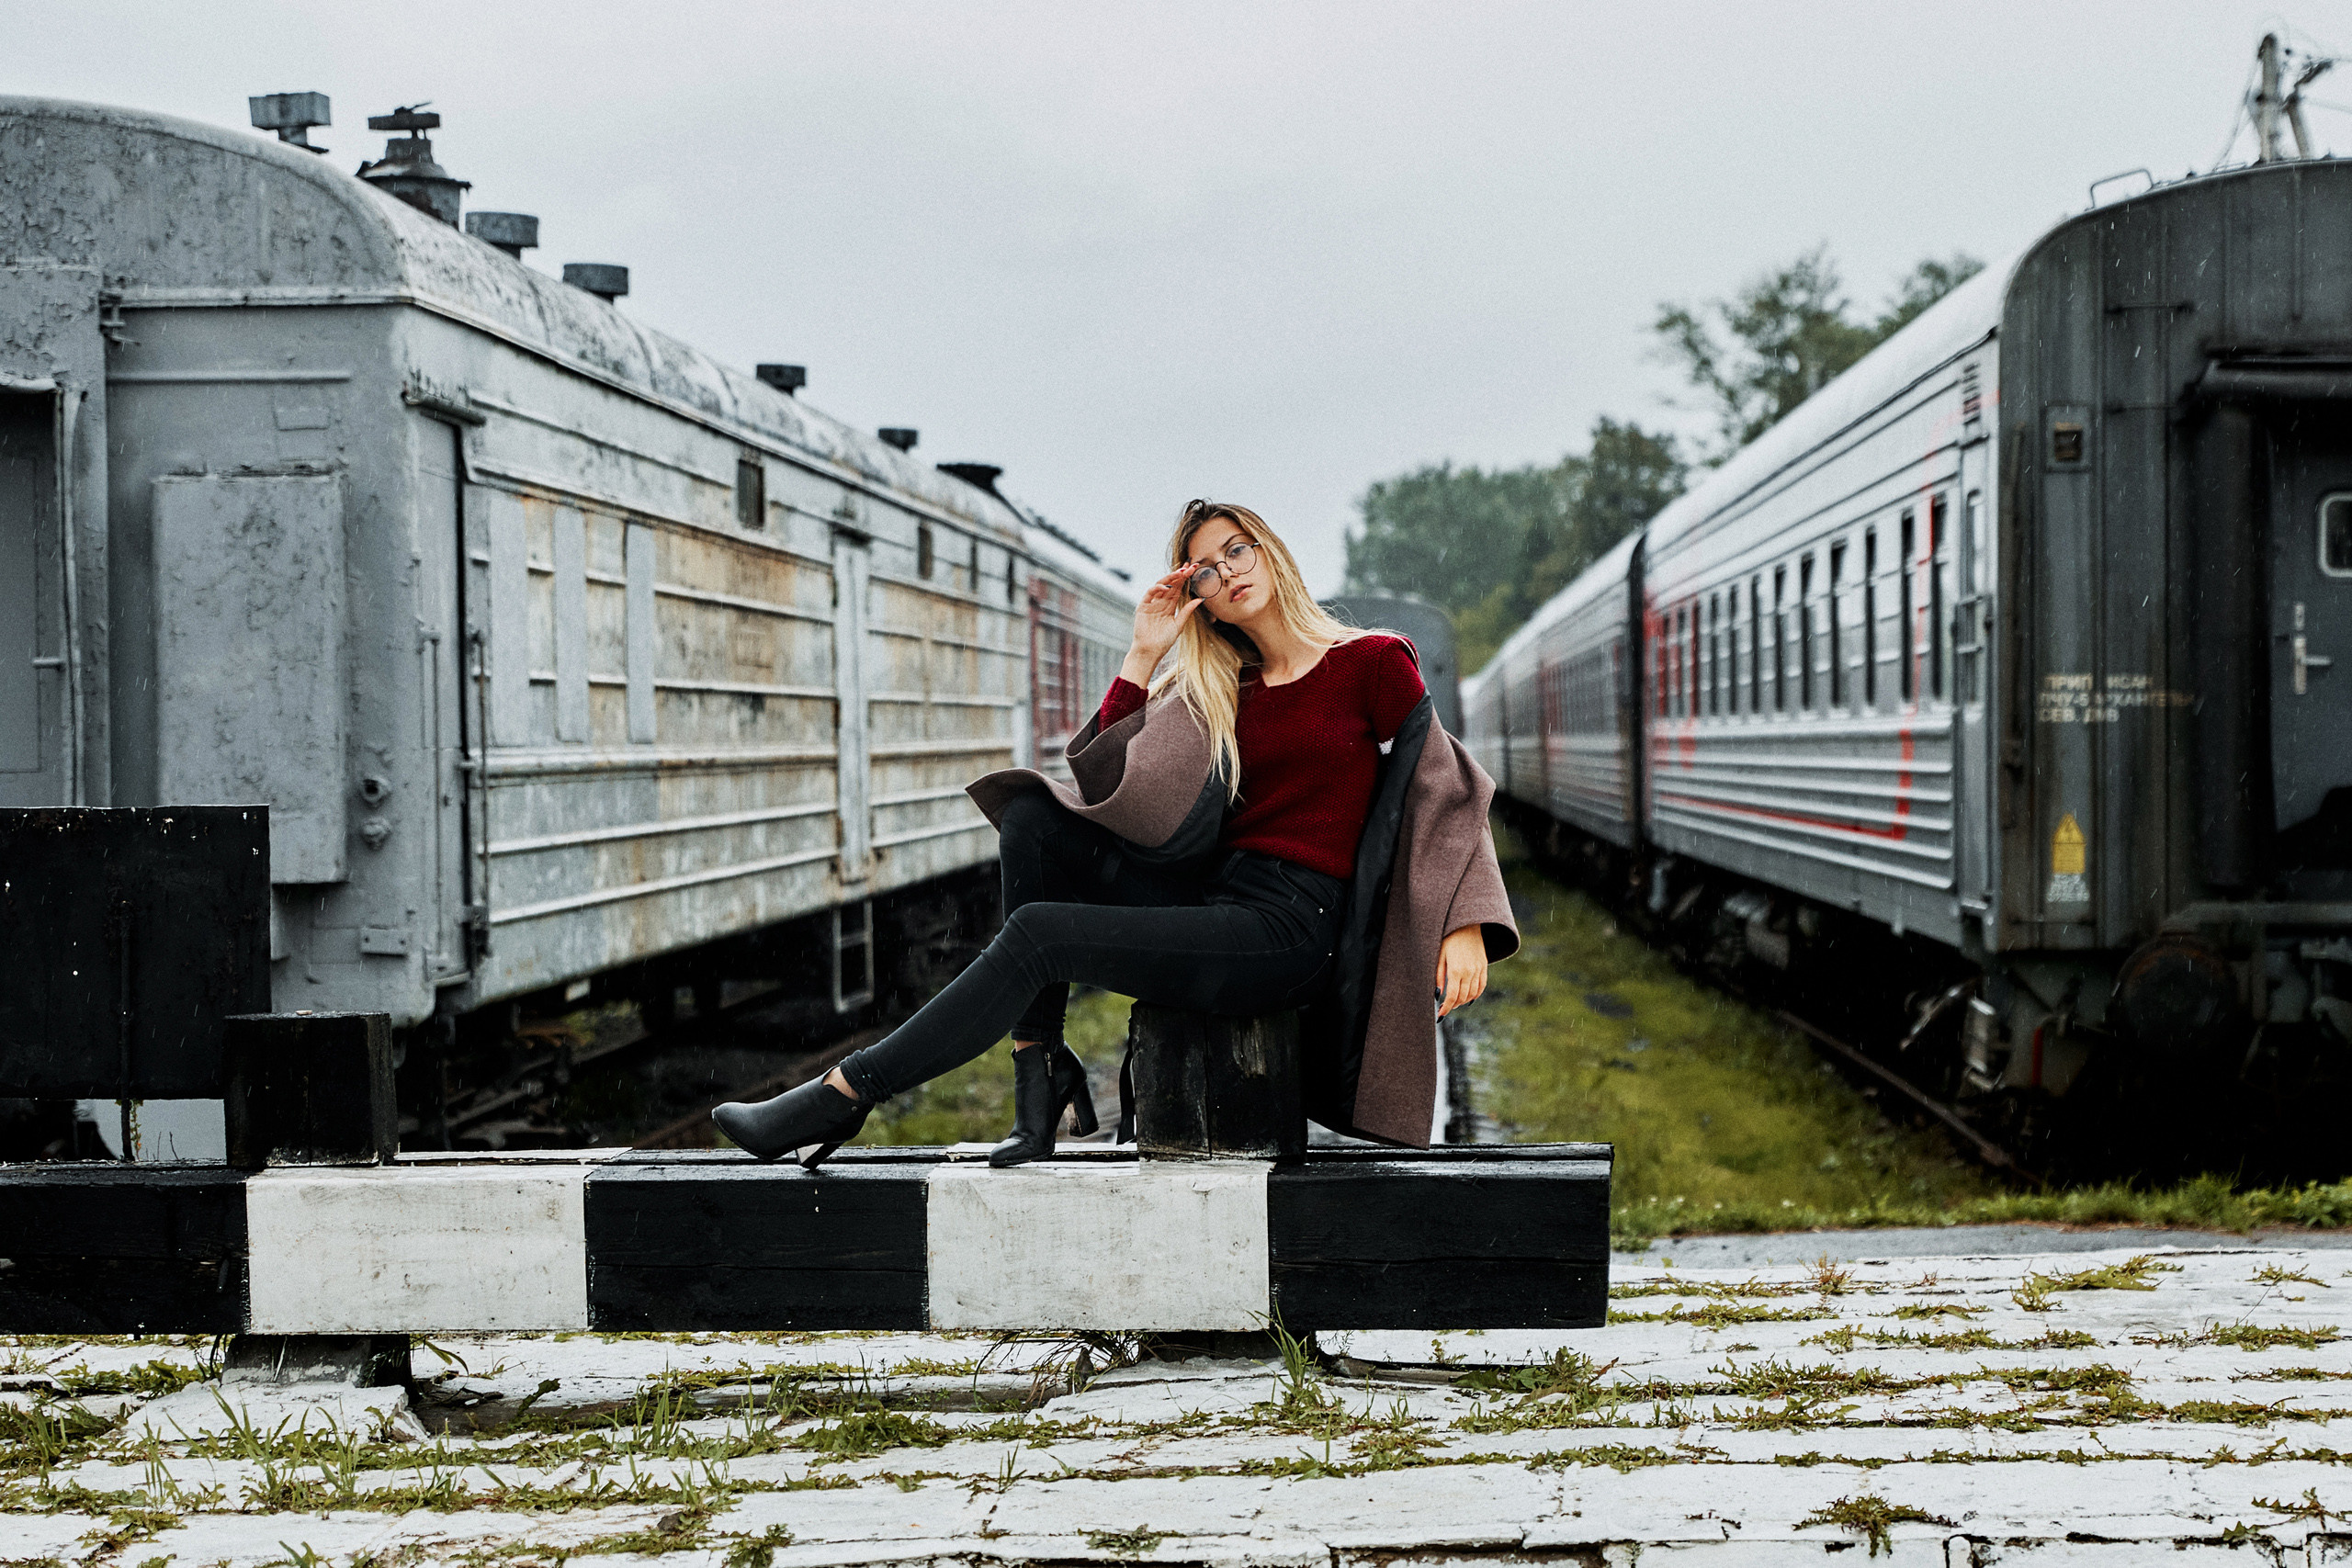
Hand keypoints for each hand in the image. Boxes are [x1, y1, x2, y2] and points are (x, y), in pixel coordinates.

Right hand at [1124, 565, 1206, 680]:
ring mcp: (1152, 603)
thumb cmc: (1164, 641)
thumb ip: (1187, 611)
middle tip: (1190, 566)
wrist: (1150, 651)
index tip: (1194, 569)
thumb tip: (1200, 599)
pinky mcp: (1143, 606)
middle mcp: (1161, 602)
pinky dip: (1157, 588)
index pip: (1178, 588)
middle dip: (1180, 574)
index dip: (1185, 578)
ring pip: (1161, 585)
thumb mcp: (1179, 625)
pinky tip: (1166, 587)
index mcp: (1170, 605)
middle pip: (1171, 584)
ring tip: (1180, 573)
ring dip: (1170, 578)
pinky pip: (1150, 593)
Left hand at [1435, 925, 1487, 1018]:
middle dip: (1453, 1005)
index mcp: (1456, 970)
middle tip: (1445, 1008)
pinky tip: (1469, 998)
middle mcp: (1469, 971)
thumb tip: (1437, 993)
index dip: (1446, 1008)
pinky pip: (1482, 985)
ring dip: (1464, 1001)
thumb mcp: (1439, 956)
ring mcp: (1478, 969)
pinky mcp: (1484, 966)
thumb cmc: (1448, 938)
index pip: (1452, 996)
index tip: (1440, 1014)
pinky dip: (1476, 994)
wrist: (1466, 924)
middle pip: (1463, 997)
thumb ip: (1438, 975)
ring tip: (1455, 1003)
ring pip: (1473, 993)